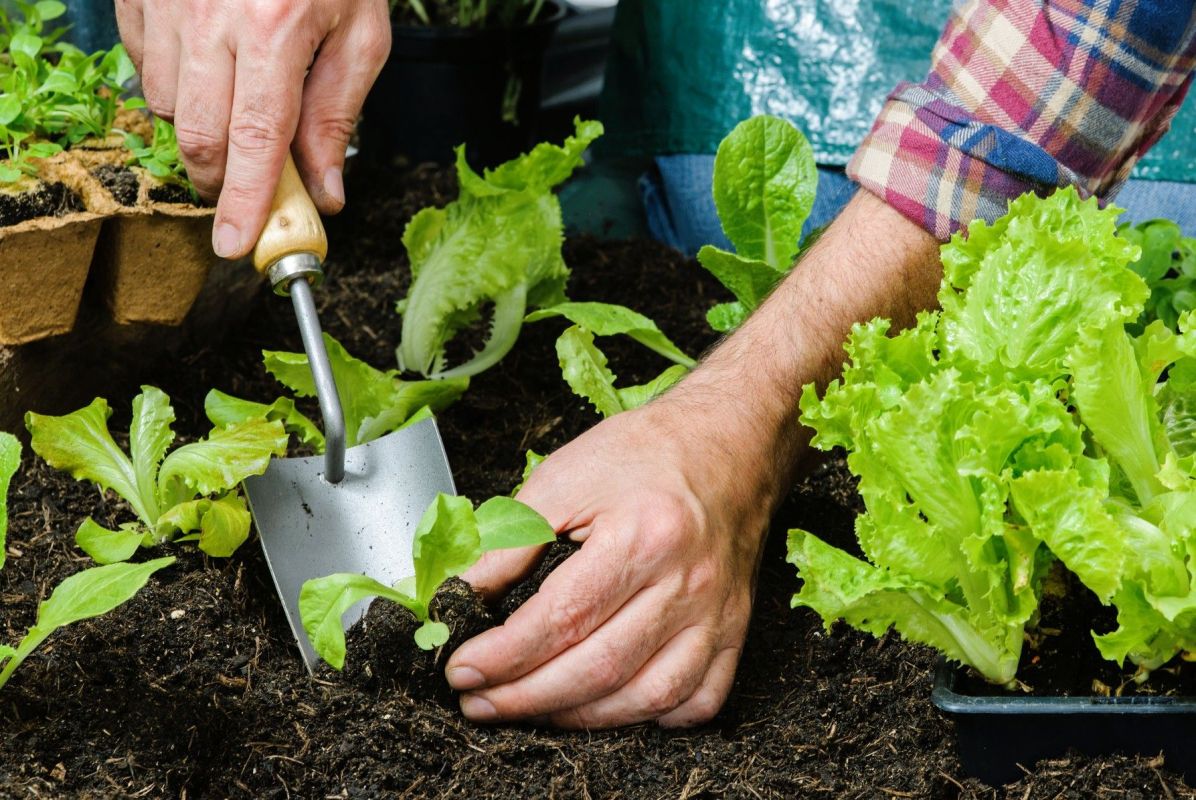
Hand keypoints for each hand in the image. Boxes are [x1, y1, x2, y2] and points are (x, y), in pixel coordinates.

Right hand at [115, 0, 390, 256]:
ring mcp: (166, 2)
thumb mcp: (362, 33)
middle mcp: (210, 16)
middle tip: (246, 186)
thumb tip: (326, 193)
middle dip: (221, 178)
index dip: (244, 201)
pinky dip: (175, 83)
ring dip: (202, 125)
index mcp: (274, 29)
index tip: (235, 245)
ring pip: (167, 107)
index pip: (255, 141)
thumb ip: (338, 116)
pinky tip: (210, 62)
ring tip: (240, 96)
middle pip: (200, 136)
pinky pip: (143, 66)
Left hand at [445, 395, 786, 728]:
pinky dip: (654, 719)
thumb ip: (510, 540)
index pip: (562, 618)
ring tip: (529, 708)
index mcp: (643, 536)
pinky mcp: (735, 629)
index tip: (462, 669)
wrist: (729, 441)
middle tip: (478, 701)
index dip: (504, 655)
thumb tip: (462, 594)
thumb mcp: (564, 477)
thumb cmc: (646, 453)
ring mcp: (717, 614)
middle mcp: (686, 583)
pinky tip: (610, 708)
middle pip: (600, 668)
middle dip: (526, 697)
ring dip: (579, 717)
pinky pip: (700, 700)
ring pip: (649, 697)